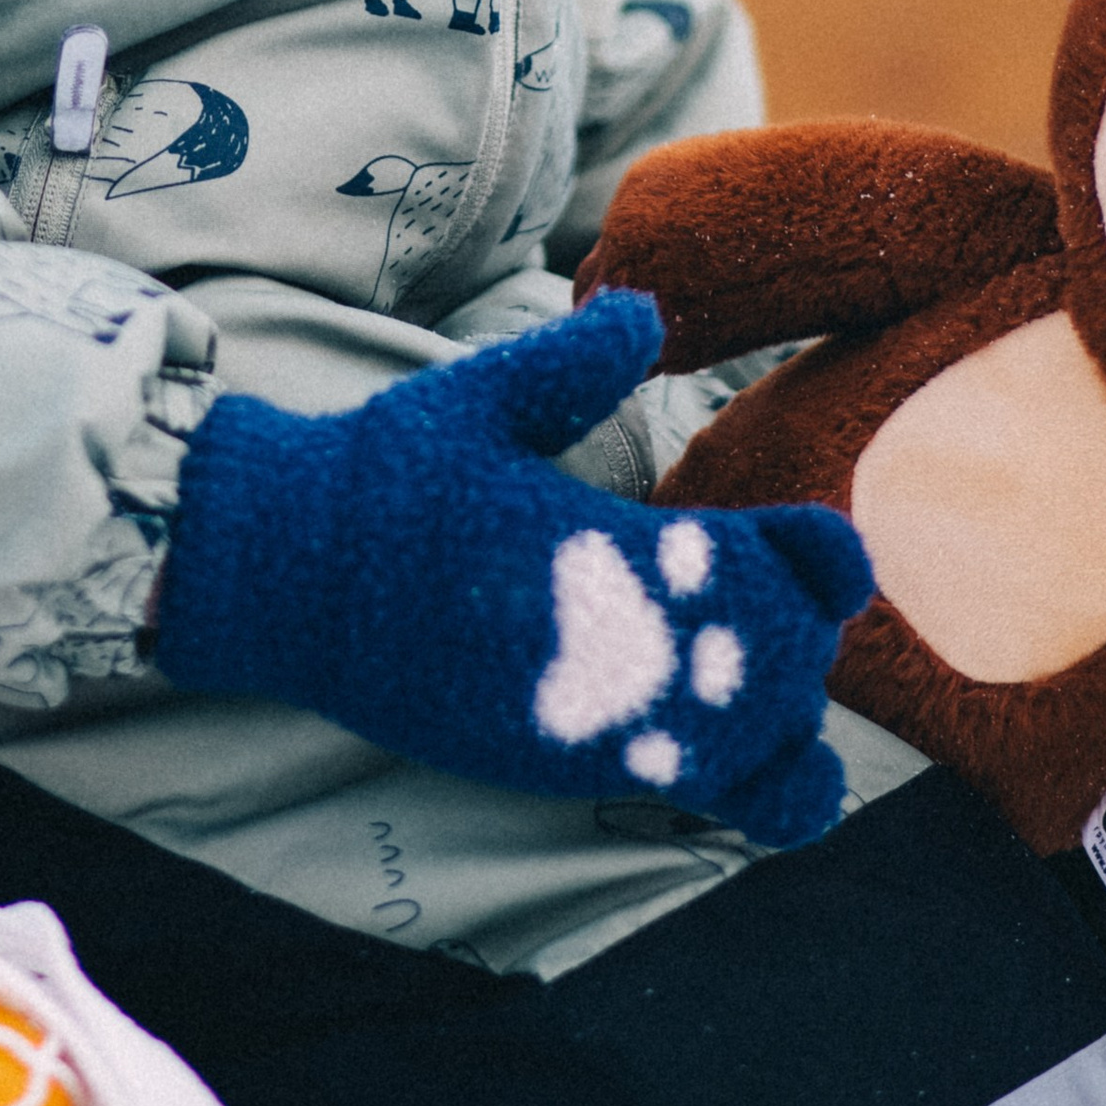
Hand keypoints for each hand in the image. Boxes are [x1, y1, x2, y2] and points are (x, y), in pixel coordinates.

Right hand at [153, 289, 871, 843]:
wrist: (286, 575)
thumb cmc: (384, 477)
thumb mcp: (480, 397)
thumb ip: (574, 364)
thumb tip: (646, 313)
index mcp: (613, 541)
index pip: (775, 561)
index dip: (819, 556)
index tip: (802, 537)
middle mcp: (618, 642)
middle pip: (779, 658)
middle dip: (797, 634)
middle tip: (777, 601)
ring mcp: (589, 716)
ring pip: (749, 740)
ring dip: (778, 710)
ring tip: (760, 675)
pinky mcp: (555, 762)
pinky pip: (685, 792)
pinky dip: (741, 784)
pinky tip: (744, 760)